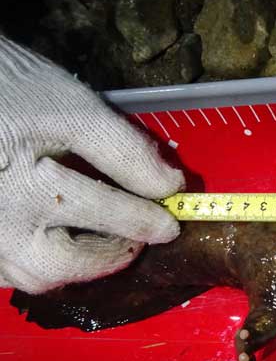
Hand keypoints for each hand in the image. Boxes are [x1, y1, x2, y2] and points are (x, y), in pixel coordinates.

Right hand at [0, 37, 183, 293]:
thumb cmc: (9, 86)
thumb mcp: (72, 107)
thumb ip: (123, 150)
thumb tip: (170, 187)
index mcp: (27, 184)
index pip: (107, 211)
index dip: (149, 219)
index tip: (174, 220)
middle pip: (58, 264)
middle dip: (108, 256)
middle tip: (137, 239)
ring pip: (29, 275)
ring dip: (73, 266)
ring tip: (101, 243)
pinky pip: (4, 270)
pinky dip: (36, 263)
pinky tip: (56, 243)